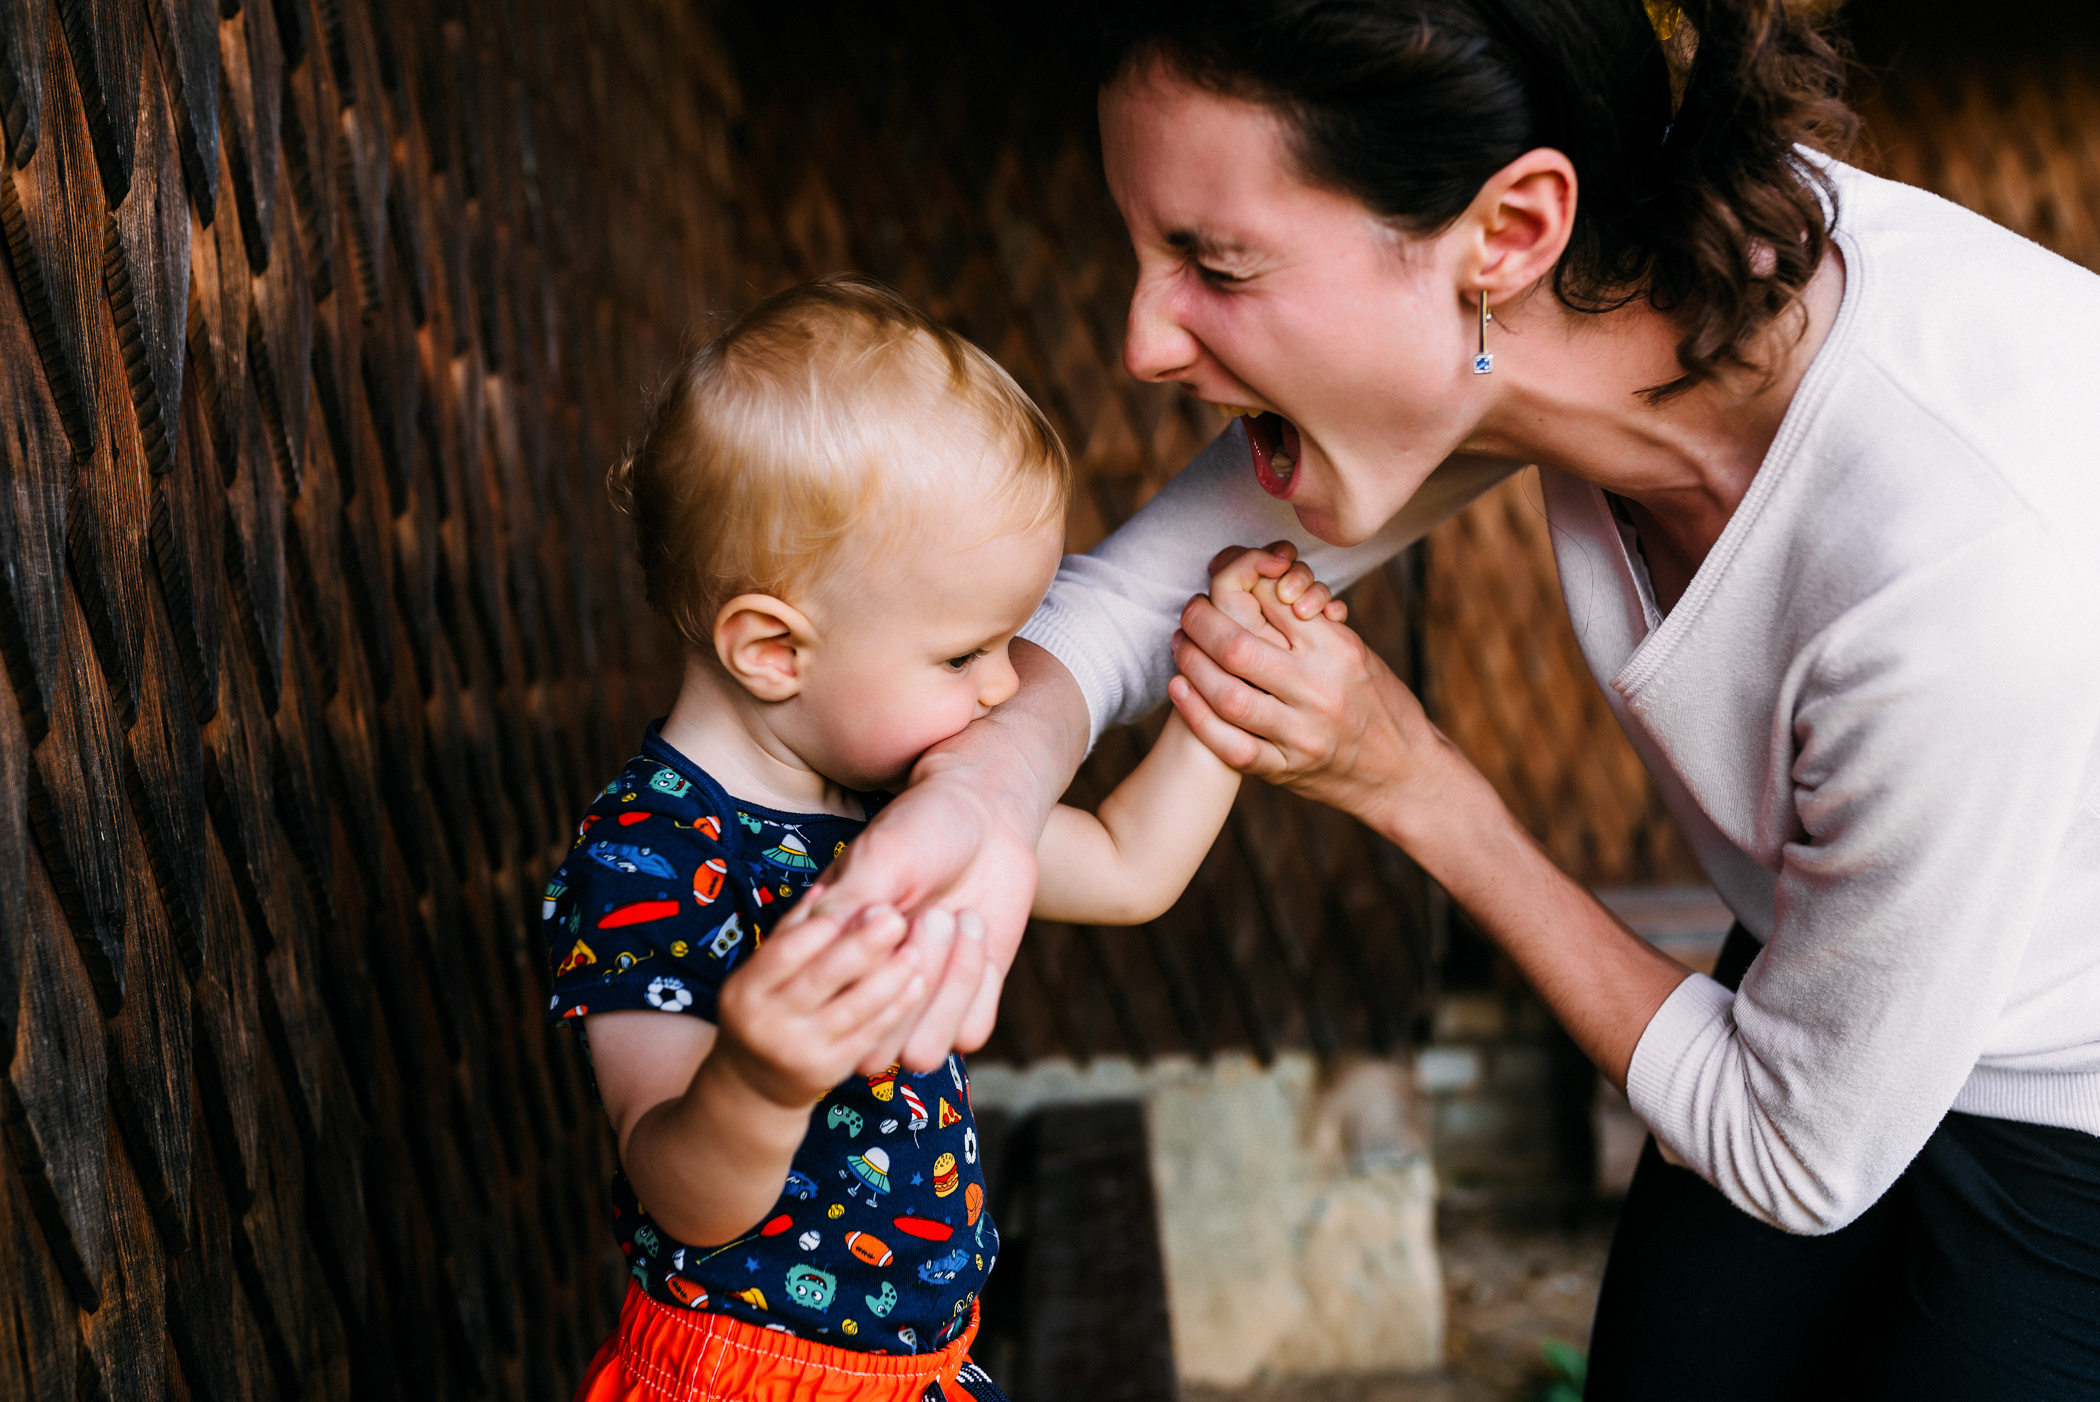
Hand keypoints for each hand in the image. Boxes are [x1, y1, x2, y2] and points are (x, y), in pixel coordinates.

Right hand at [710, 900, 926, 1107]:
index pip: (783, 951)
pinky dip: (896, 1006)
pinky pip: (869, 1034)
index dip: (819, 928)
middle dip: (861, 946)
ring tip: (915, 948)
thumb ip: (794, 930)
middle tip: (894, 918)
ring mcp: (799, 1051)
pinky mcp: (831, 1071)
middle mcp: (765, 1023)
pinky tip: (917, 982)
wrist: (755, 1083)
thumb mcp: (762, 970)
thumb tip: (823, 892)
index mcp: (744, 989)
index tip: (853, 905)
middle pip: (821, 978)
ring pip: (852, 1008)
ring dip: (888, 976)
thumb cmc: (765, 1007)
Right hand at [769, 641, 1088, 1073]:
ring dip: (947, 988)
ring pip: (922, 1054)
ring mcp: (918, 1003)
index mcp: (832, 958)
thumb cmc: (922, 827)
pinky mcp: (966, 1004)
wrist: (985, 813)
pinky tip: (976, 932)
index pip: (826, 1014)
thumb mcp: (881, 857)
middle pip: (874, 1053)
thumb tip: (819, 944)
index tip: (895, 915)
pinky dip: (977, 985)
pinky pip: (970, 1036)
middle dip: (910, 984)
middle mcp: (869, 990)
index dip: (861, 979)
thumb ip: (849, 905)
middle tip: (931, 911)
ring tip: (956, 919)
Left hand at [1170, 557, 1447, 832]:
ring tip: (1180, 645)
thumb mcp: (1354, 652)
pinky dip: (1197, 717)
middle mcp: (1320, 689)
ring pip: (1229, 696)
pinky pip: (1231, 745)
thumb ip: (1308, 626)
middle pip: (1239, 646)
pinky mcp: (1287, 768)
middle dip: (1201, 622)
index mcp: (1339, 650)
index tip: (1217, 581)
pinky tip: (1180, 691)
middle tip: (1189, 612)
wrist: (1407, 773)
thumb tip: (1254, 586)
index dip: (1236, 583)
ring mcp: (1302, 734)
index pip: (1272, 602)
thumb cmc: (1379, 703)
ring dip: (1192, 665)